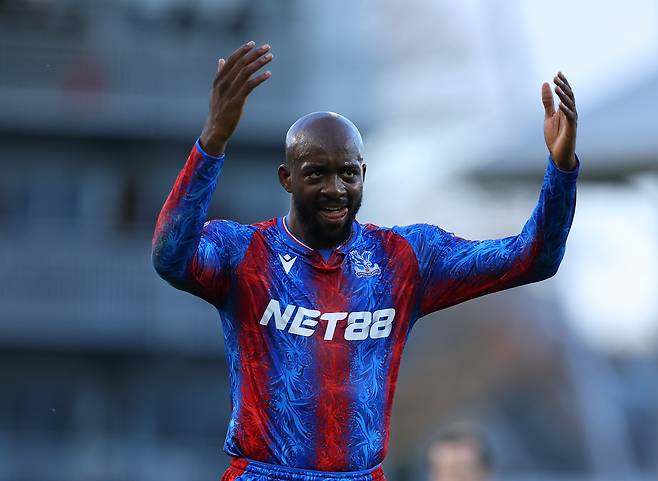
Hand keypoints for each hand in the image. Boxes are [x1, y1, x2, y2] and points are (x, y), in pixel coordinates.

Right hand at [200, 41, 272, 155]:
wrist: (215, 129)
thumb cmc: (218, 110)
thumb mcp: (216, 90)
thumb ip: (220, 74)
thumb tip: (221, 60)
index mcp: (219, 80)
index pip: (231, 60)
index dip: (242, 51)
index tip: (253, 44)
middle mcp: (223, 83)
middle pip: (240, 63)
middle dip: (254, 53)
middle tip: (267, 47)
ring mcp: (230, 92)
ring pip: (246, 72)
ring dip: (259, 62)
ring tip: (270, 57)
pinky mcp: (237, 101)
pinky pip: (250, 85)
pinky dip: (259, 78)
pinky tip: (268, 74)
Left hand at [542, 72, 577, 170]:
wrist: (558, 154)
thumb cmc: (555, 135)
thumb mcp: (548, 116)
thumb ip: (547, 102)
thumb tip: (545, 84)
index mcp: (566, 109)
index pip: (566, 93)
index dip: (563, 82)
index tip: (557, 73)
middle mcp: (571, 112)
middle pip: (569, 96)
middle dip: (563, 86)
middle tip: (556, 77)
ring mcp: (572, 120)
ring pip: (570, 105)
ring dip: (563, 96)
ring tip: (557, 87)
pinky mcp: (571, 129)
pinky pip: (570, 118)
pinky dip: (566, 110)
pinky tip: (561, 104)